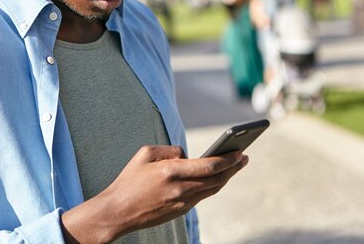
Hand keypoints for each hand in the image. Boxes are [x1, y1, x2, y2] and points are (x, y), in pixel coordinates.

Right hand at [61, 145, 247, 243]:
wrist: (118, 211)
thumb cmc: (129, 179)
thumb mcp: (146, 154)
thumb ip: (170, 151)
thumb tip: (187, 156)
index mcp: (171, 171)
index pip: (209, 165)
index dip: (228, 159)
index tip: (240, 152)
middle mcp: (180, 189)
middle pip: (216, 178)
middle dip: (233, 167)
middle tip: (244, 157)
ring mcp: (182, 203)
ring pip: (212, 189)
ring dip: (226, 177)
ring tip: (235, 166)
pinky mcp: (180, 211)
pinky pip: (202, 196)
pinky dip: (213, 186)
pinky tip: (217, 178)